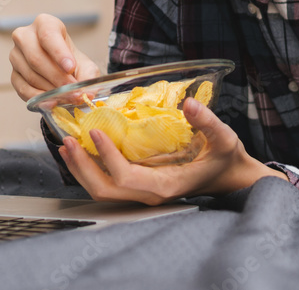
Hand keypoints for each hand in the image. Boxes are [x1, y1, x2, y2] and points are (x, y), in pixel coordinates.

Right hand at [9, 14, 100, 100]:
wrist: (62, 71)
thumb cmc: (72, 62)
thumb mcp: (86, 65)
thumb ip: (89, 76)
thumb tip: (87, 93)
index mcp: (45, 24)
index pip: (48, 35)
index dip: (59, 52)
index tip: (70, 68)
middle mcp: (25, 36)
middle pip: (36, 58)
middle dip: (56, 77)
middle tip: (72, 91)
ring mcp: (16, 55)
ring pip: (30, 74)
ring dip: (50, 89)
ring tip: (67, 97)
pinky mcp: (13, 74)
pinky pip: (23, 88)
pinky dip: (38, 98)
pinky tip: (51, 102)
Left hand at [57, 97, 286, 204]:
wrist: (231, 178)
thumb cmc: (225, 159)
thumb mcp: (223, 138)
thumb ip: (206, 121)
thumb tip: (189, 104)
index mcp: (166, 185)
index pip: (126, 177)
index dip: (107, 157)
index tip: (95, 132)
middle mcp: (150, 195)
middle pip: (105, 190)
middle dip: (83, 167)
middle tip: (68, 141)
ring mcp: (143, 194)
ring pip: (103, 190)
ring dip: (81, 169)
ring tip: (67, 146)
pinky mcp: (140, 187)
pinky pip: (110, 184)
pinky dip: (92, 168)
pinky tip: (84, 151)